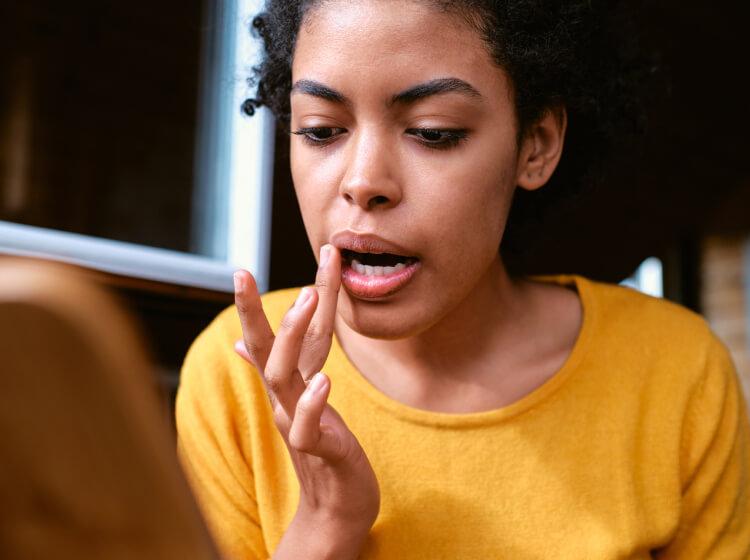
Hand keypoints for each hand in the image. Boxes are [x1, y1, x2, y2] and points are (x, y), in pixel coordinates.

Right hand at [233, 245, 379, 558]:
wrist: (336, 503)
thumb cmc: (323, 446)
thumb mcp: (299, 401)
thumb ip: (283, 366)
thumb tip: (239, 344)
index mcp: (288, 384)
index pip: (274, 336)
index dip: (260, 304)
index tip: (243, 267)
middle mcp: (285, 398)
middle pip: (264, 350)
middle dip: (250, 312)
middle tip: (242, 274)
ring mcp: (298, 422)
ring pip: (283, 378)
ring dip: (291, 338)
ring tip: (304, 301)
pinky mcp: (319, 450)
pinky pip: (307, 428)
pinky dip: (313, 404)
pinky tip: (323, 381)